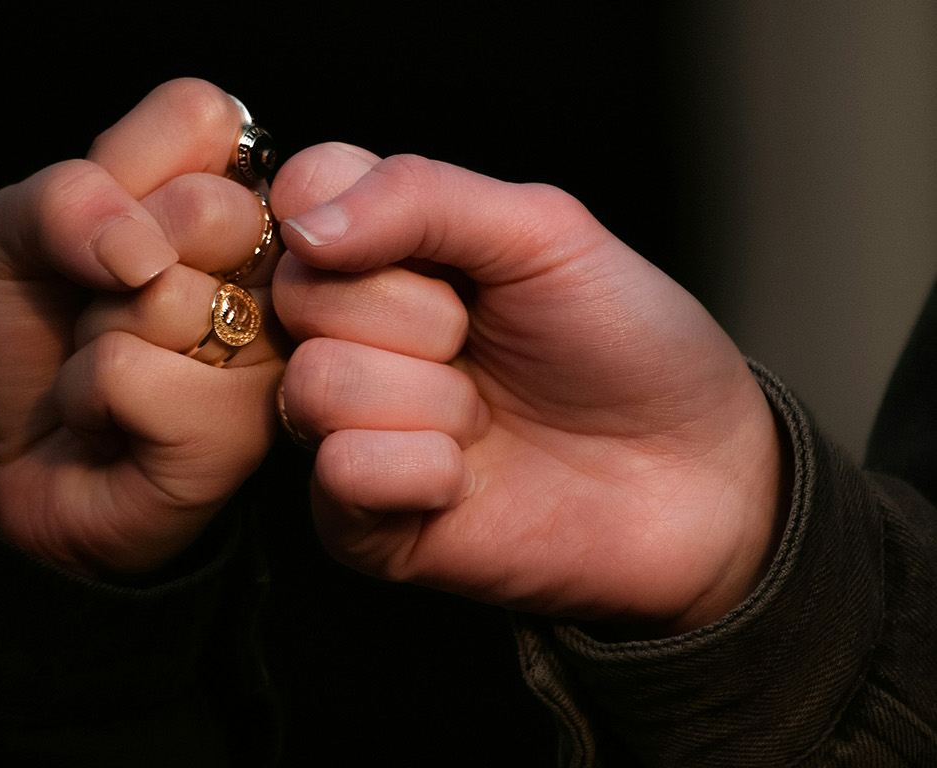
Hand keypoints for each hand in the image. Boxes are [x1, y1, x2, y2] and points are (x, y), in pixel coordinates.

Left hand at [0, 79, 283, 576]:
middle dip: (111, 260)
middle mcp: (275, 272)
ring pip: (169, 298)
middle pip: (210, 208)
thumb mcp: (8, 233)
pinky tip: (112, 424)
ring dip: (98, 337)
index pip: (209, 117)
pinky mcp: (245, 435)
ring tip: (109, 370)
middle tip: (106, 304)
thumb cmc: (26, 337)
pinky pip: (137, 376)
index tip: (107, 232)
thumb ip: (64, 198)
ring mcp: (273, 358)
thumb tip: (141, 250)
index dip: (124, 172)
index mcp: (234, 198)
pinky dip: (90, 399)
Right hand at [271, 144, 783, 634]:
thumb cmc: (628, 343)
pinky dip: (421, 471)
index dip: (354, 217)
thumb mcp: (544, 232)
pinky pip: (339, 473)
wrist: (698, 476)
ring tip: (485, 415)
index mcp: (382, 249)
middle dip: (420, 317)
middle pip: (301, 293)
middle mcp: (348, 334)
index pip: (298, 195)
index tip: (439, 252)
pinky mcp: (357, 521)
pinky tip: (466, 476)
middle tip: (481, 340)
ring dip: (432, 401)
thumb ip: (419, 197)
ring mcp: (346, 428)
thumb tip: (305, 225)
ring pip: (317, 385)